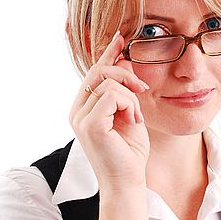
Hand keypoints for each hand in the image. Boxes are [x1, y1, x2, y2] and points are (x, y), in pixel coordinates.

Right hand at [69, 30, 150, 192]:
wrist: (128, 181)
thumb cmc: (129, 152)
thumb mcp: (129, 114)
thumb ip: (124, 92)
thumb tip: (125, 63)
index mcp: (84, 108)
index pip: (94, 73)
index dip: (108, 53)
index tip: (121, 38)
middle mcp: (77, 111)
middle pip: (98, 72)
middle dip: (124, 74)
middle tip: (143, 89)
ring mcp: (81, 118)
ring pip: (109, 84)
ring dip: (131, 98)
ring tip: (136, 118)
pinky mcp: (90, 125)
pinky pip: (113, 96)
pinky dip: (129, 106)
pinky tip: (134, 121)